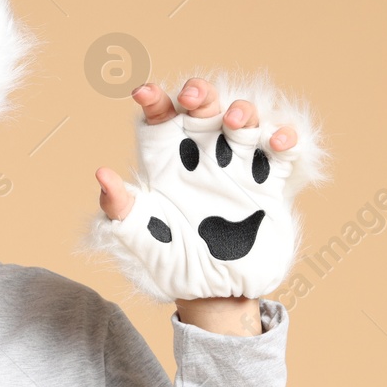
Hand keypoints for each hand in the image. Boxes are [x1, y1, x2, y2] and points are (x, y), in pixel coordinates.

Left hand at [93, 75, 321, 316]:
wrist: (214, 294)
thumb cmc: (171, 262)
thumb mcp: (140, 236)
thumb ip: (120, 207)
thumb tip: (102, 175)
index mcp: (168, 162)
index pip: (160, 119)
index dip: (154, 100)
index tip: (143, 93)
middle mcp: (202, 157)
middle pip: (204, 107)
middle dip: (200, 92)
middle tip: (192, 96)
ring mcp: (237, 167)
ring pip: (244, 119)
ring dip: (242, 109)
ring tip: (233, 121)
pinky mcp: (267, 183)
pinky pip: (280, 151)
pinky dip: (284, 138)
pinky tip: (277, 142)